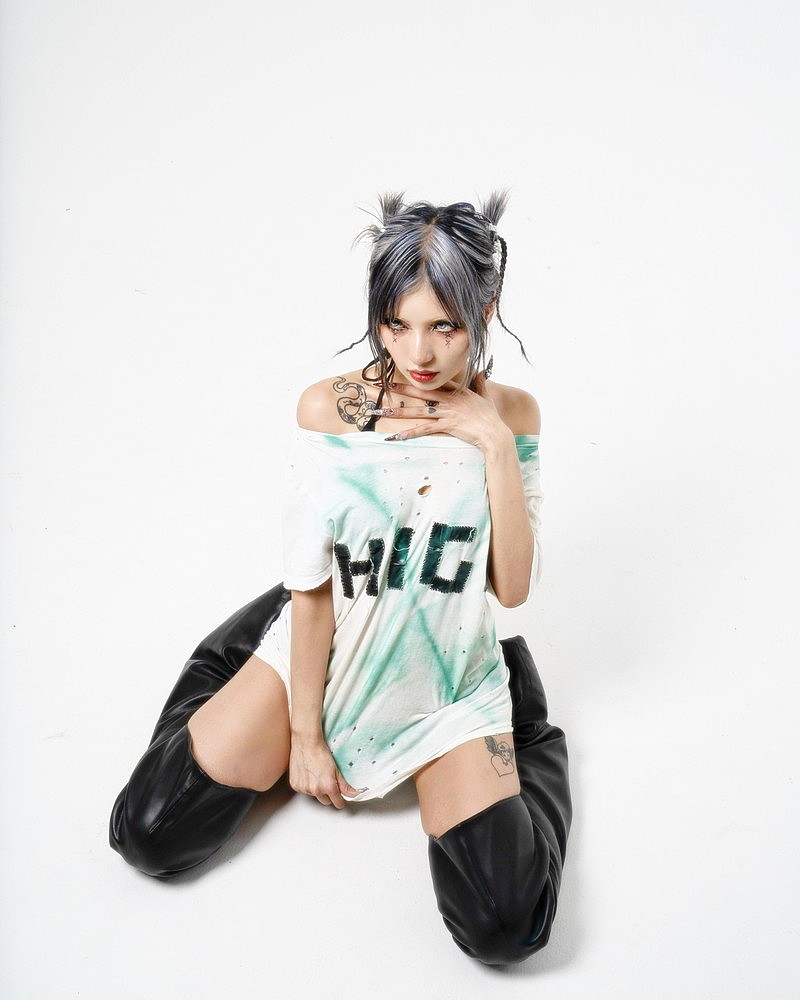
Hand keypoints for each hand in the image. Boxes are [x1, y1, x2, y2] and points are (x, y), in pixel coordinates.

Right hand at [288, 736, 360, 807]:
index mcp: (328, 786)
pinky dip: (306, 785)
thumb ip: (345, 785)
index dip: (340, 800)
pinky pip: (304, 790)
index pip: (337, 803)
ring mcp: (304, 788)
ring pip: (314, 795)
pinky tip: (307, 773)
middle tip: (326, 779)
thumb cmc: (320, 752)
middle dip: (328, 794)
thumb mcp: (336, 769)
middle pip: (326, 801)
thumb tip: (354, 794)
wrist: (306, 743)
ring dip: (316, 788)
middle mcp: (315, 790)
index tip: (340, 797)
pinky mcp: (295, 785)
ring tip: (316, 774)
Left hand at [379, 372, 510, 451]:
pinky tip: (397, 435)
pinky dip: (410, 433)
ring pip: (418, 411)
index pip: (435, 383)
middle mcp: (449, 400)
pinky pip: (424, 429)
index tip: (409, 376)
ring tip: (384, 412)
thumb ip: (481, 383)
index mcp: (457, 391)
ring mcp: (447, 413)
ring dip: (400, 412)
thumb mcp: (486, 396)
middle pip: (422, 393)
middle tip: (387, 387)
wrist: (494, 433)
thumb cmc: (491, 417)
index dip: (421, 380)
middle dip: (403, 390)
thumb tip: (481, 371)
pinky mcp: (447, 426)